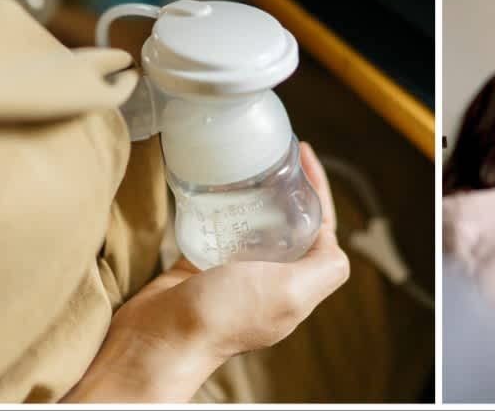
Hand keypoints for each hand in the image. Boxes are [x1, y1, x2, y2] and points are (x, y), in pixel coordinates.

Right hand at [64, 141, 349, 401]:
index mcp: (297, 284)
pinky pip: (220, 229)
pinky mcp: (203, 266)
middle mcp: (272, 279)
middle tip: (276, 156)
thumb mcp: (289, 291)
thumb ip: (324, 268)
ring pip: (256, 223)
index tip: (305, 155)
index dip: (318, 190)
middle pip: (291, 222)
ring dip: (256, 195)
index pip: (321, 227)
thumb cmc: (224, 316)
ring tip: (249, 165)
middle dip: (288, 188)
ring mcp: (237, 273)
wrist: (158, 339)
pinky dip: (223, 207)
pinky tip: (218, 187)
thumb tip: (336, 242)